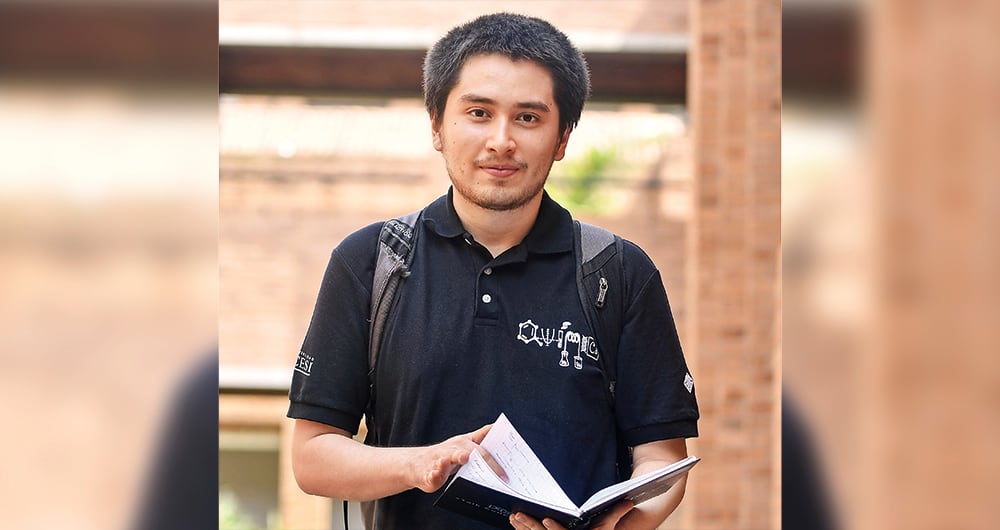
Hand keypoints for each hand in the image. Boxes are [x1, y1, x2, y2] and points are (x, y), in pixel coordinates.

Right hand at [410, 424, 507, 492]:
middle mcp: (451, 450)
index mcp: (463, 444)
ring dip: (454, 458)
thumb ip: (480, 436)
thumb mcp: (464, 443)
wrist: (418, 463)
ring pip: (446, 459)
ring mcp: (438, 461)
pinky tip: (435, 474)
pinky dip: (434, 473)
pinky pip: (431, 474)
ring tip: (463, 458)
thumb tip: (495, 426)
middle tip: (484, 462)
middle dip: (477, 456)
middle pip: (464, 452)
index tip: (507, 473)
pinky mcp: (428, 474)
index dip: (494, 462)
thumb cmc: (446, 454)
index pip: (481, 450)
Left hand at [508, 500, 633, 529]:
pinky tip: (514, 521)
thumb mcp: (608, 528)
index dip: (554, 529)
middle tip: (518, 515)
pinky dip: (523, 529)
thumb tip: (629, 502)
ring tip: (513, 516)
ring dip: (523, 527)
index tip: (545, 518)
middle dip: (530, 526)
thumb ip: (615, 514)